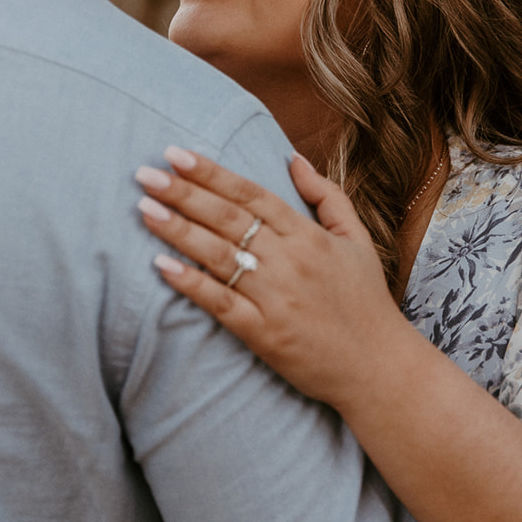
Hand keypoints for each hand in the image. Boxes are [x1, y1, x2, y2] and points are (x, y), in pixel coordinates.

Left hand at [135, 147, 417, 408]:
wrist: (378, 366)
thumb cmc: (366, 301)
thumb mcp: (357, 239)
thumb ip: (327, 196)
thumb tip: (293, 159)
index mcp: (309, 235)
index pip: (251, 194)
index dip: (211, 173)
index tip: (176, 154)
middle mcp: (290, 260)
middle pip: (228, 218)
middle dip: (183, 193)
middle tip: (144, 173)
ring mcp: (275, 297)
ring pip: (219, 255)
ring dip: (178, 230)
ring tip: (143, 209)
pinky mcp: (264, 333)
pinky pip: (220, 303)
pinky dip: (191, 284)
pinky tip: (161, 266)